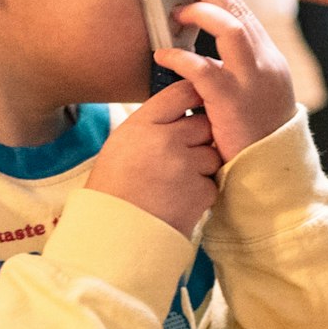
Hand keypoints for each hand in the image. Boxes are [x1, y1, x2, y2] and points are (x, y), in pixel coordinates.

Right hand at [89, 76, 221, 233]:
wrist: (113, 235)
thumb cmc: (115, 188)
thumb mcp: (123, 144)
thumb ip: (152, 124)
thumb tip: (185, 102)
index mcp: (142, 125)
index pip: (180, 93)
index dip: (195, 96)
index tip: (199, 102)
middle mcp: (165, 140)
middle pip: (204, 123)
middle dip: (201, 137)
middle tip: (183, 155)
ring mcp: (185, 166)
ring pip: (213, 153)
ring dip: (204, 166)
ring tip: (177, 182)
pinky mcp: (200, 191)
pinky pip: (213, 182)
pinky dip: (202, 191)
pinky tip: (179, 200)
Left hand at [150, 0, 298, 159]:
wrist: (272, 172)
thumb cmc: (254, 137)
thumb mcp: (252, 97)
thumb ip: (234, 72)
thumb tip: (204, 53)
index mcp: (269, 60)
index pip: (244, 13)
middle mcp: (265, 63)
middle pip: (237, 10)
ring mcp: (252, 81)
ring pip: (229, 28)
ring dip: (199, 13)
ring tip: (176, 12)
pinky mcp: (232, 102)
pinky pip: (203, 68)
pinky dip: (180, 57)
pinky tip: (163, 55)